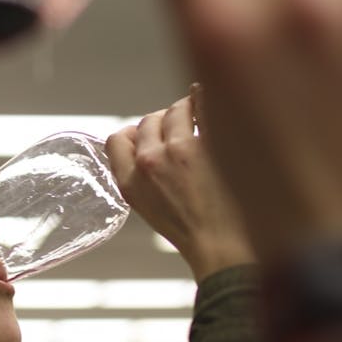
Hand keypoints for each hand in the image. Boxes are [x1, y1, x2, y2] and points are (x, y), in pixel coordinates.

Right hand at [105, 93, 254, 281]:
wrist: (225, 247)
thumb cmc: (192, 231)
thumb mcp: (149, 208)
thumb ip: (139, 176)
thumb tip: (140, 141)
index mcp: (131, 181)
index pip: (117, 139)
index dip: (132, 134)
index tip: (148, 135)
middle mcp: (150, 161)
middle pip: (148, 121)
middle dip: (162, 122)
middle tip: (179, 127)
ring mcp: (180, 150)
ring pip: (174, 111)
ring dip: (184, 110)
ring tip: (197, 115)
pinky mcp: (209, 143)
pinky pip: (202, 105)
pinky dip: (202, 97)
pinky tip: (206, 94)